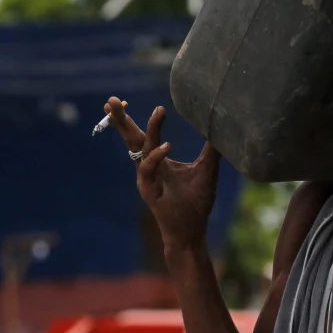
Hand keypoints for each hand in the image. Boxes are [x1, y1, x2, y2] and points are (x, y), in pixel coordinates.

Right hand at [104, 96, 220, 252]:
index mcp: (158, 160)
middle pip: (131, 138)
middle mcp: (148, 167)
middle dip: (121, 119)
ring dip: (142, 130)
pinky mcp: (149, 192)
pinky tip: (167, 146)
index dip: (133, 118)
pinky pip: (148, 171)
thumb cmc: (197, 203)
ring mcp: (146, 179)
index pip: (143, 134)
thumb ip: (211, 149)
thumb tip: (221, 127)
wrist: (192, 232)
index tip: (123, 99)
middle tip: (111, 100)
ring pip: (139, 150)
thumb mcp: (207, 169)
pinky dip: (156, 157)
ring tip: (157, 111)